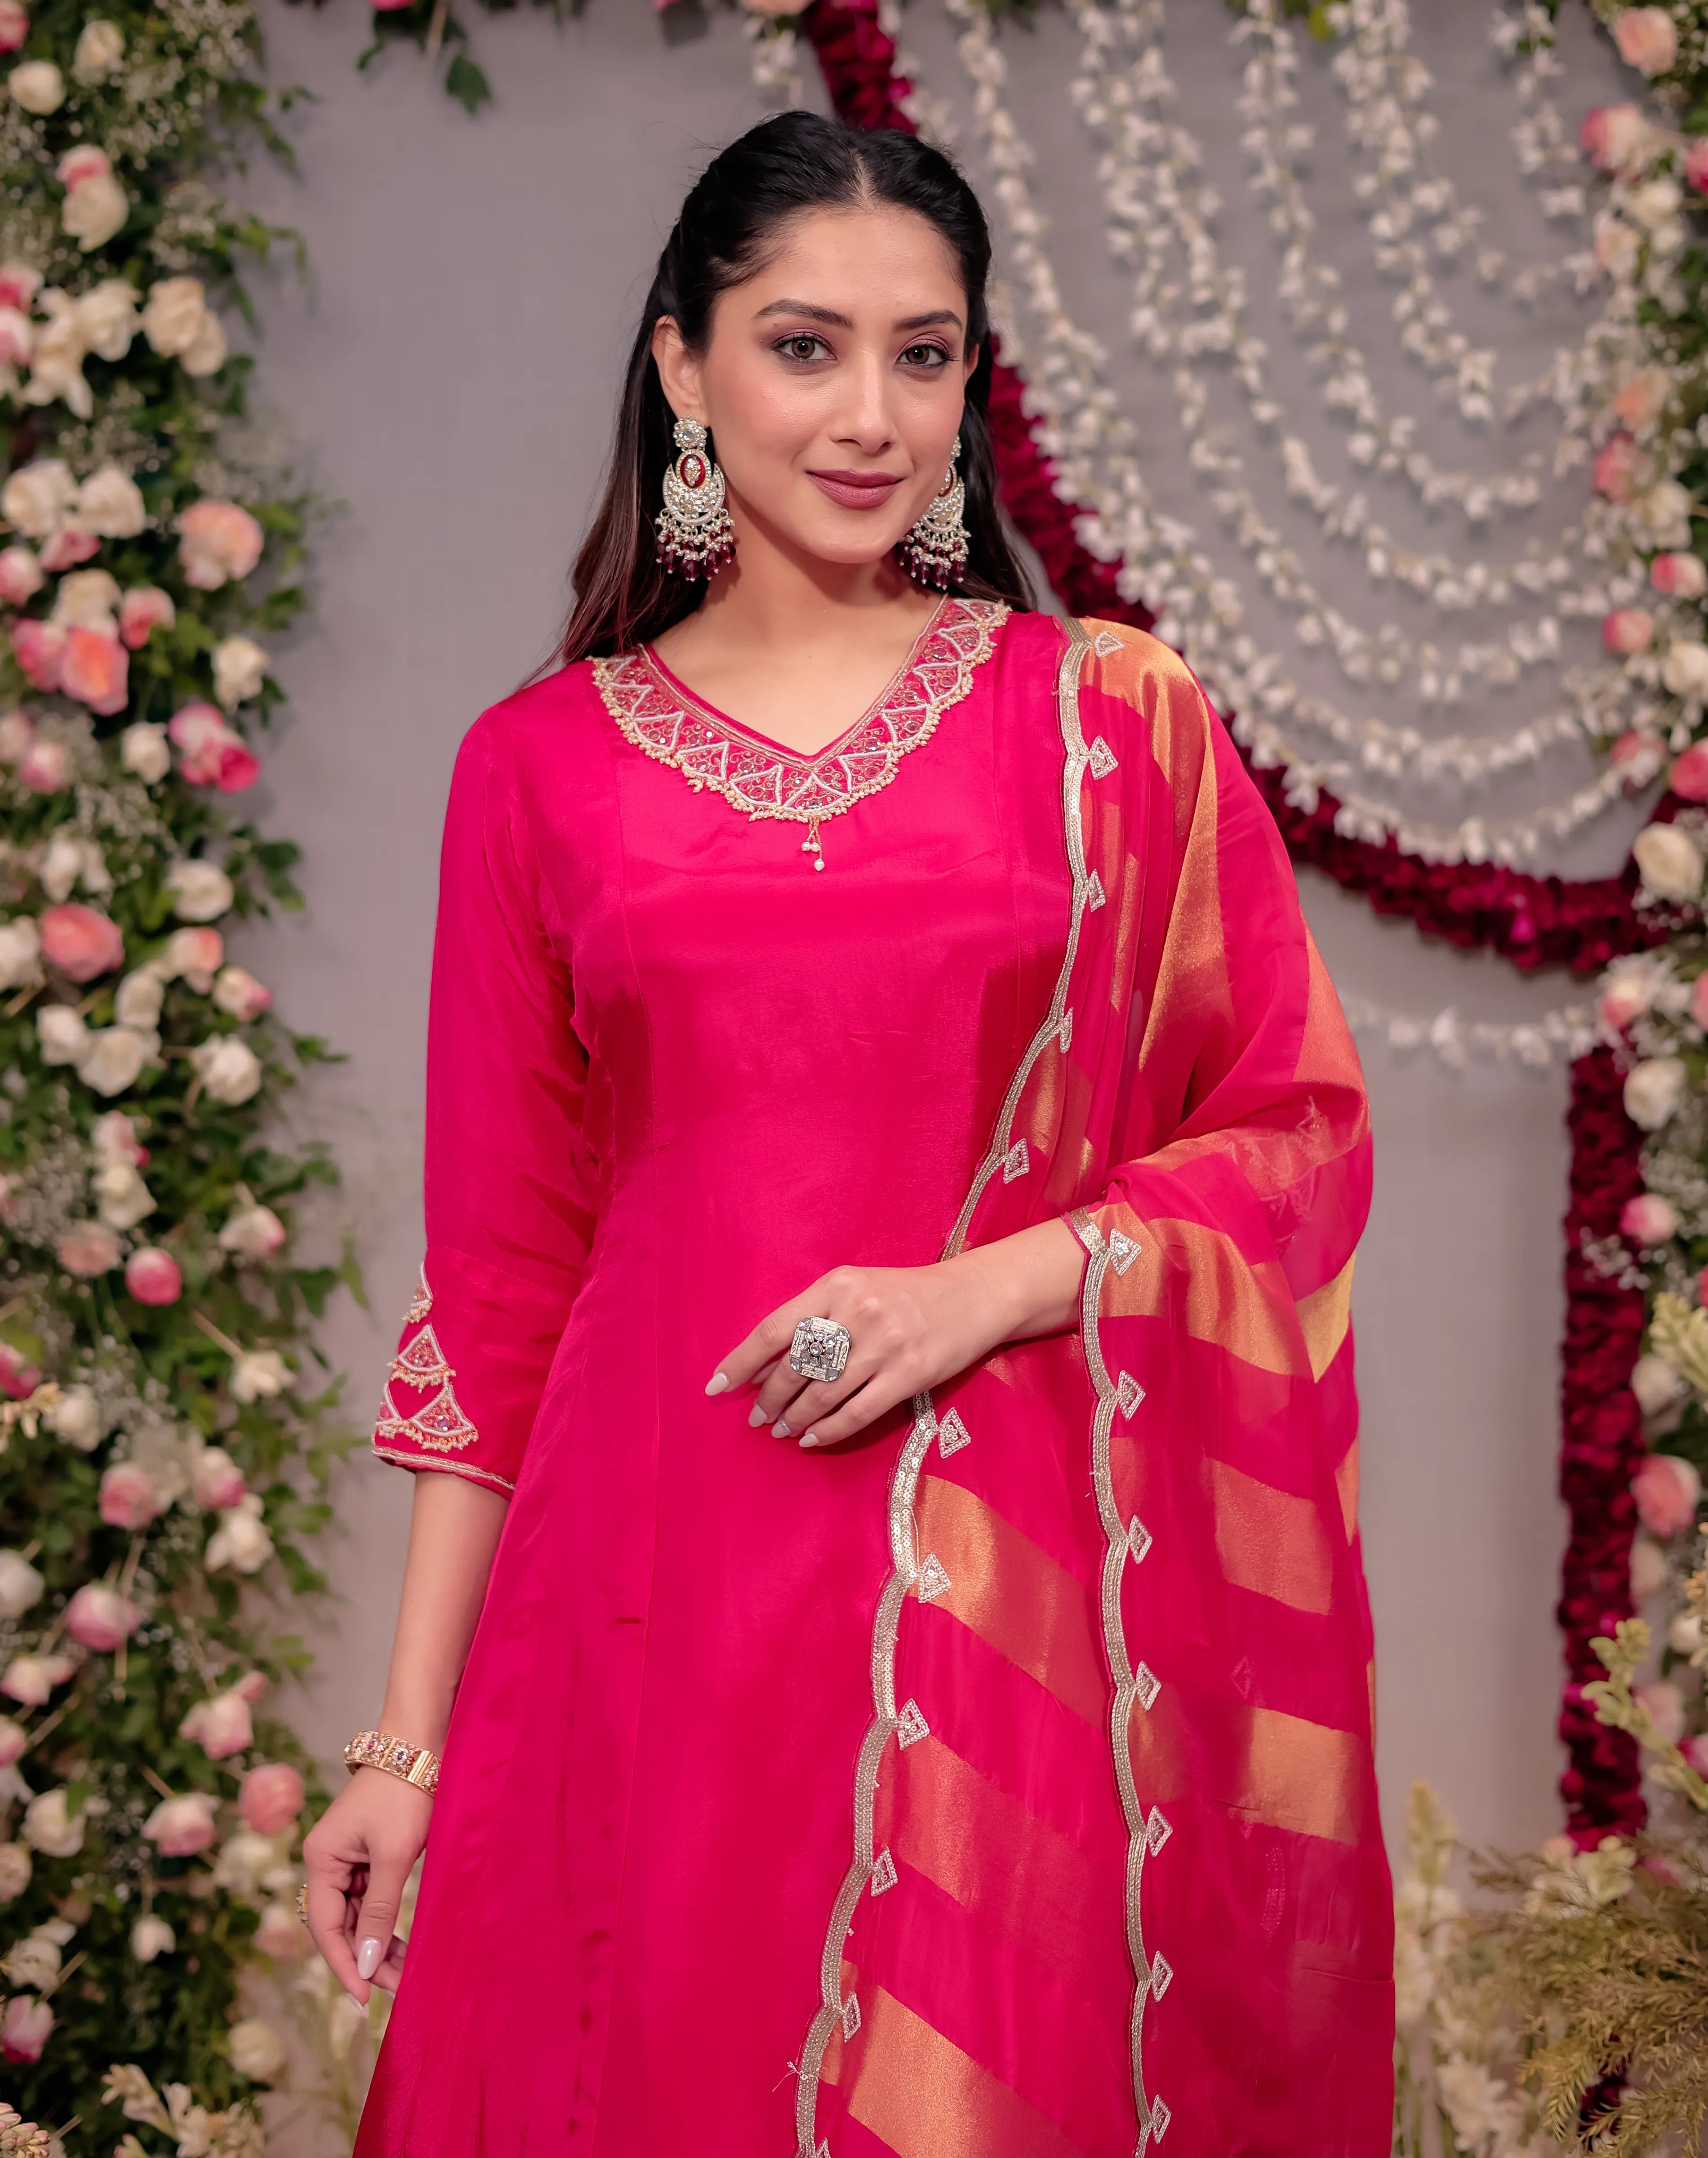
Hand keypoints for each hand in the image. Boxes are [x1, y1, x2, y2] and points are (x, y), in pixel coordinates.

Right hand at [301, 1766, 430, 2005]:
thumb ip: (381, 1910)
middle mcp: (327, 1861)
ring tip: (406, 1976)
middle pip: (341, 1926)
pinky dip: (386, 1925)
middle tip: (397, 1990)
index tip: (365, 1999)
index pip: (327, 1926)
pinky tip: (403, 1948)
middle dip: (366, 1959)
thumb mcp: (395, 1855)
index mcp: (321, 1858)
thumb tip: (367, 1964)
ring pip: (358, 1918)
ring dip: (378, 1947)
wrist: (422, 1746)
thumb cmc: (406, 1793)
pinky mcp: (368, 1857)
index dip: (344, 1964)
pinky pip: (372, 1902)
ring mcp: (347, 1860)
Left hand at [708, 1219, 1083, 1448]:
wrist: (973, 1296)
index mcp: (837, 1285)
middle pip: (795, 1367)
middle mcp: (858, 1311)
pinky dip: (828, 1432)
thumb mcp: (857, 1290)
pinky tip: (812, 1439)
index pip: (775, 1328)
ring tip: (782, 1430)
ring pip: (823, 1395)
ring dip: (794, 1419)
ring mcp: (885, 1344)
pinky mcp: (910, 1374)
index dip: (741, 1362)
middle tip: (757, 1418)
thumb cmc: (905, 1295)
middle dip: (768, 1399)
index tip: (716, 1386)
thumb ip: (814, 1320)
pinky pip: (856, 1413)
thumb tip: (763, 1368)